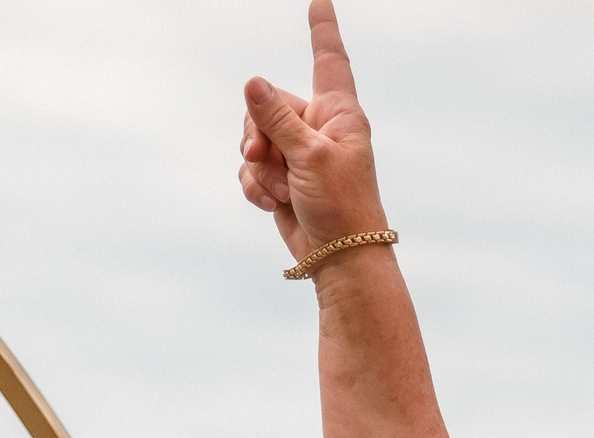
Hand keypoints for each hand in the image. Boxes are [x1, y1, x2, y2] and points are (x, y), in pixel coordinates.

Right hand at [238, 0, 387, 259]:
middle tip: (265, 158)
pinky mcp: (282, 178)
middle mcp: (318, 128)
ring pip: (254, 138)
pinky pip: (251, 168)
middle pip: (267, 105)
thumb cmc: (342, 205)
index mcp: (339, 114)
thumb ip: (277, 118)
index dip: (323, 30)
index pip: (329, 61)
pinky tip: (271, 203)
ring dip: (257, 166)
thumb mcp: (309, 156)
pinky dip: (255, 185)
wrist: (340, 257)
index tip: (321, 0)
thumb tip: (253, 82)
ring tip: (278, 189)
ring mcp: (299, 153)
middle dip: (258, 133)